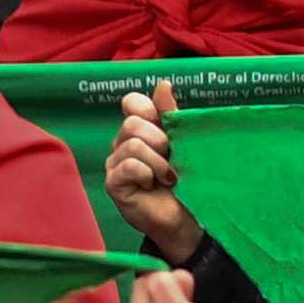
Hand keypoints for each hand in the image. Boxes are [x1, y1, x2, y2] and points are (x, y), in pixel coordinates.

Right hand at [104, 87, 200, 263]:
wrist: (189, 218)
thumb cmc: (187, 181)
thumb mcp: (183, 143)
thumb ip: (171, 115)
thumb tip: (163, 84)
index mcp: (139, 131)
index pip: (131, 103)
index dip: (148, 109)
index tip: (166, 126)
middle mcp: (123, 144)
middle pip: (132, 124)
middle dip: (160, 140)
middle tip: (172, 160)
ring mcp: (115, 165)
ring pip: (132, 145)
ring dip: (158, 162)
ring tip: (168, 177)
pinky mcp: (114, 185)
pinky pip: (128, 166)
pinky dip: (148, 174)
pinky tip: (154, 186)